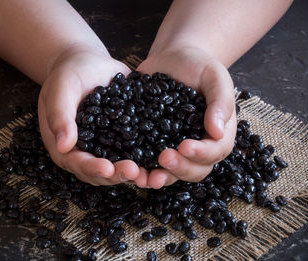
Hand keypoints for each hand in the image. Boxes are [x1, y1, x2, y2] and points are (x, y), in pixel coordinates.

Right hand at [38, 48, 147, 186]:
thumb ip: (60, 116)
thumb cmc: (68, 74)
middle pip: (101, 171)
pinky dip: (147, 156)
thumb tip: (63, 146)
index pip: (77, 163)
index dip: (92, 168)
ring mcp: (107, 146)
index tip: (108, 168)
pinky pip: (135, 150)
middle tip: (134, 172)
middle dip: (117, 174)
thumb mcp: (60, 90)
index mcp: (65, 146)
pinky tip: (162, 156)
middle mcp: (87, 151)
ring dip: (135, 171)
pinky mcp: (124, 137)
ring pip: (120, 165)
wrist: (88, 64)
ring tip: (150, 172)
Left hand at [137, 46, 236, 187]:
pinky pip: (147, 160)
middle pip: (194, 170)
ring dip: (159, 177)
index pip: (215, 151)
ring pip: (171, 172)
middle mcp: (197, 146)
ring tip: (145, 177)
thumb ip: (221, 102)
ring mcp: (173, 146)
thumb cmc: (199, 66)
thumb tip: (217, 132)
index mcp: (217, 133)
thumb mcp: (215, 77)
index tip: (184, 146)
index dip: (201, 154)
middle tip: (163, 158)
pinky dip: (140, 167)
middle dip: (179, 168)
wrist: (173, 59)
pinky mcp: (151, 142)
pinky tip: (129, 166)